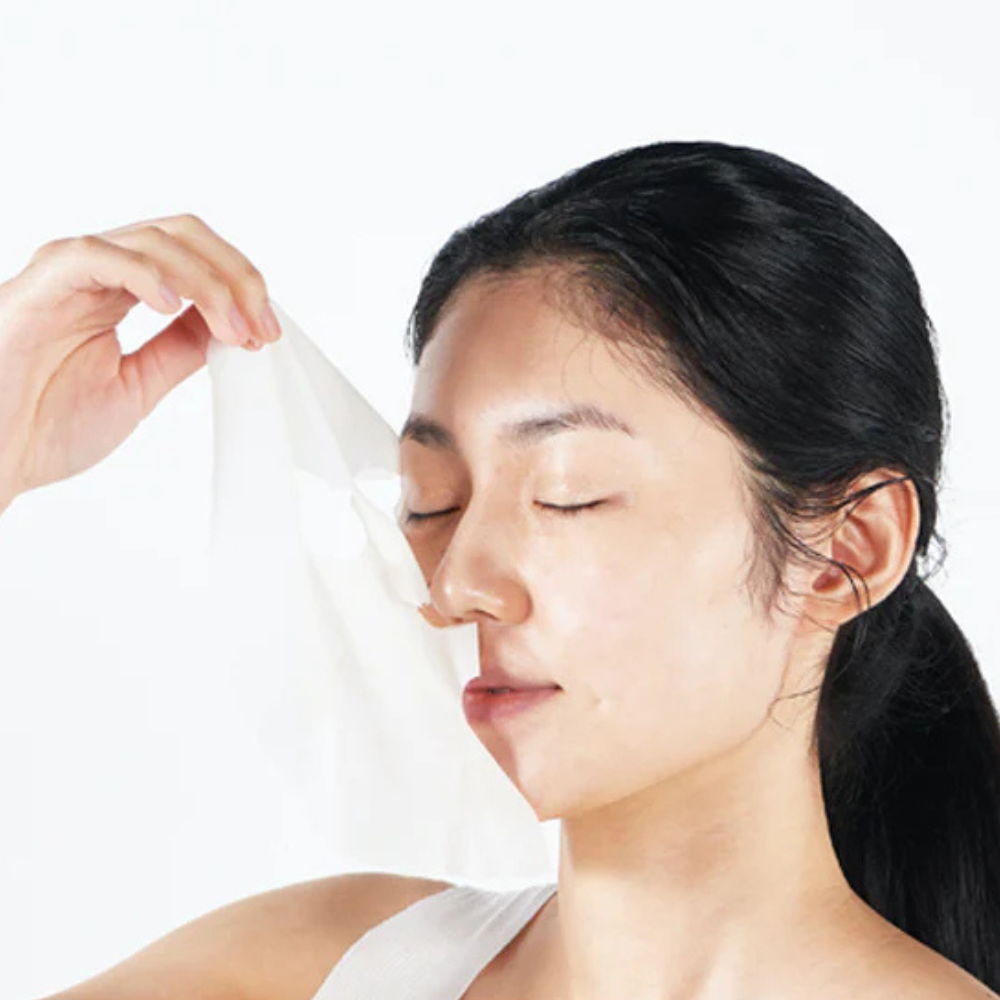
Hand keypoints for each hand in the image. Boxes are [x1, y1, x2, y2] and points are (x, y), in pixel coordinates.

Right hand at [0, 214, 279, 510]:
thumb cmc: (48, 426)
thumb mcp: (140, 385)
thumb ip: (180, 349)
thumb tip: (228, 326)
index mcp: (120, 291)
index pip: (194, 256)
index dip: (240, 285)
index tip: (268, 332)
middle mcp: (97, 272)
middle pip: (182, 235)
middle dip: (235, 275)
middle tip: (261, 326)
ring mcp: (67, 274)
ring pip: (151, 239)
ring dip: (206, 283)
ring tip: (232, 329)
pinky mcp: (38, 287)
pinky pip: (94, 254)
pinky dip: (143, 273)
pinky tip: (174, 306)